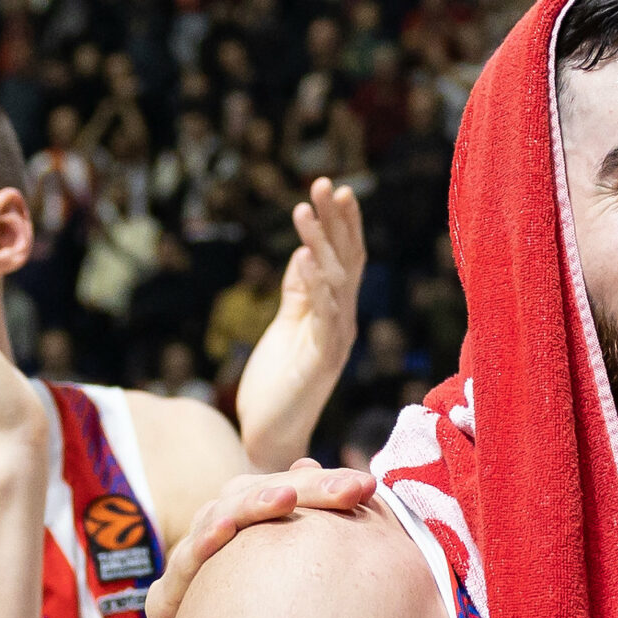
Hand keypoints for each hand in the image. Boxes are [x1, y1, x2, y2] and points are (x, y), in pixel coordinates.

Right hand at [146, 460, 378, 617]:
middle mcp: (217, 539)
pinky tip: (225, 531)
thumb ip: (314, 543)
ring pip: (216, 518)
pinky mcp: (166, 601)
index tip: (368, 485)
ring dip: (252, 505)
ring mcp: (190, 567)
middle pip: (254, 495)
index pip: (284, 490)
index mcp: (249, 531)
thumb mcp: (295, 591)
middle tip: (350, 488)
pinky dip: (203, 543)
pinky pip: (184, 566)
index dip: (324, 484)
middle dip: (304, 489)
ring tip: (288, 498)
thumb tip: (334, 486)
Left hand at [234, 179, 366, 470]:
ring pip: (334, 282)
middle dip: (337, 222)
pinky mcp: (322, 360)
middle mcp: (344, 322)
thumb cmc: (279, 382)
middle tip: (326, 183)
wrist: (271, 434)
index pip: (345, 259)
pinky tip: (303, 259)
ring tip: (302, 209)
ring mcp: (335, 340)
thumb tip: (305, 252)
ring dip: (319, 243)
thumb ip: (300, 292)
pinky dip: (315, 286)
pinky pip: (322, 316)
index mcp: (336, 312)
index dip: (342, 224)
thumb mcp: (288, 325)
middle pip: (346, 262)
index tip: (333, 188)